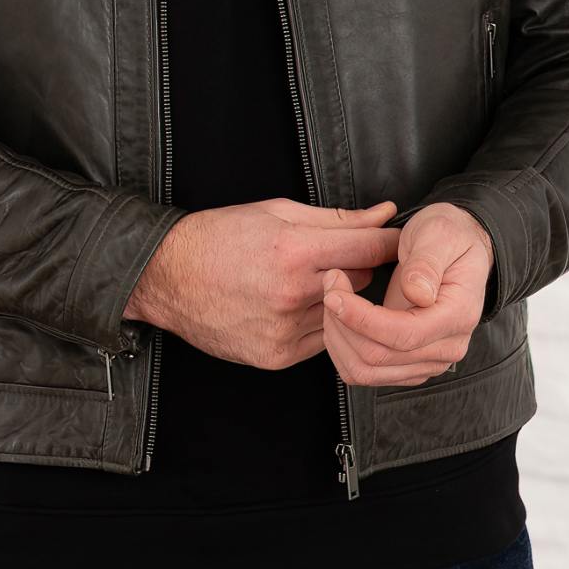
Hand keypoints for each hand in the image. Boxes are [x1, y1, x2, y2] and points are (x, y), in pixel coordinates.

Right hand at [122, 197, 400, 369]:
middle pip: (361, 283)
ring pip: (344, 315)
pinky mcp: (276, 356)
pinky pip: (321, 341)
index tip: (400, 241)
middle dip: (360, 268)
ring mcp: (284, 330)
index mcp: (293, 251)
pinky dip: (318, 323)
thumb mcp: (278, 212)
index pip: (368, 249)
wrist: (169, 277)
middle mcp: (292, 294)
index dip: (390, 243)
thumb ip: (337, 218)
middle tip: (347, 257)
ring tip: (315, 281)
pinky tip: (297, 305)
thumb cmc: (220, 237)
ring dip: (340, 299)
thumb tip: (382, 214)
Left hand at [321, 204, 493, 386]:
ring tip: (332, 300)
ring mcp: (428, 361)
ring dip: (338, 339)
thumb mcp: (439, 233)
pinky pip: (367, 372)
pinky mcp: (410, 366)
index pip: (403, 335)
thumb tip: (418, 294)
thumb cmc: (447, 236)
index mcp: (457, 315)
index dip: (361, 319)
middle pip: (378, 358)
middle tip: (330, 285)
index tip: (334, 294)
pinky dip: (344, 349)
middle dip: (342, 324)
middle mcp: (446, 347)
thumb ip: (427, 263)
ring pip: (366, 371)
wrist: (457, 246)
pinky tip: (339, 318)